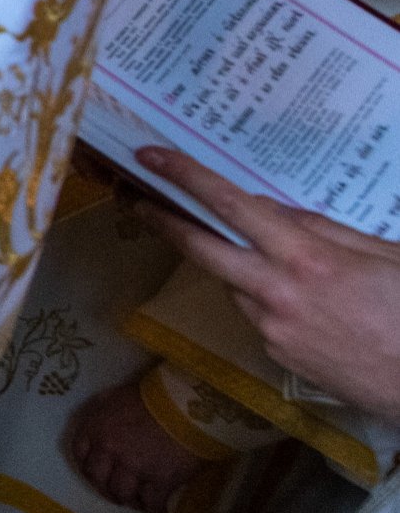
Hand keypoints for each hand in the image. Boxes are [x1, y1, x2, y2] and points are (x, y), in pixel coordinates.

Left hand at [65, 376, 206, 512]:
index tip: (97, 474)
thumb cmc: (153, 396)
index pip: (80, 454)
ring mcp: (134, 467)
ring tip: (139, 503)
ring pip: (123, 494)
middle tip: (117, 494)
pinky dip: (154, 509)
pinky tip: (160, 510)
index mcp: (96, 428)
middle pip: (98, 479)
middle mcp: (109, 450)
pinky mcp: (160, 480)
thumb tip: (101, 419)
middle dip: (105, 489)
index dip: (88, 467)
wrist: (187, 405)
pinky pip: (152, 503)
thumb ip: (103, 409)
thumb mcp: (117, 396)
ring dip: (129, 501)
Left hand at [135, 147, 399, 420]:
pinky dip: (267, 301)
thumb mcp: (383, 255)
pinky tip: (307, 308)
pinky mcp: (276, 356)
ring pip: (234, 284)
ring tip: (280, 267)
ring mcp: (271, 329)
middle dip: (163, 220)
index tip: (150, 156)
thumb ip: (324, 230)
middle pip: (200, 249)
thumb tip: (273, 211)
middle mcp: (276, 293)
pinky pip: (258, 316)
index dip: (185, 177)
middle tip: (138, 200)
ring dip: (239, 268)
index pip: (231, 206)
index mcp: (306, 258)